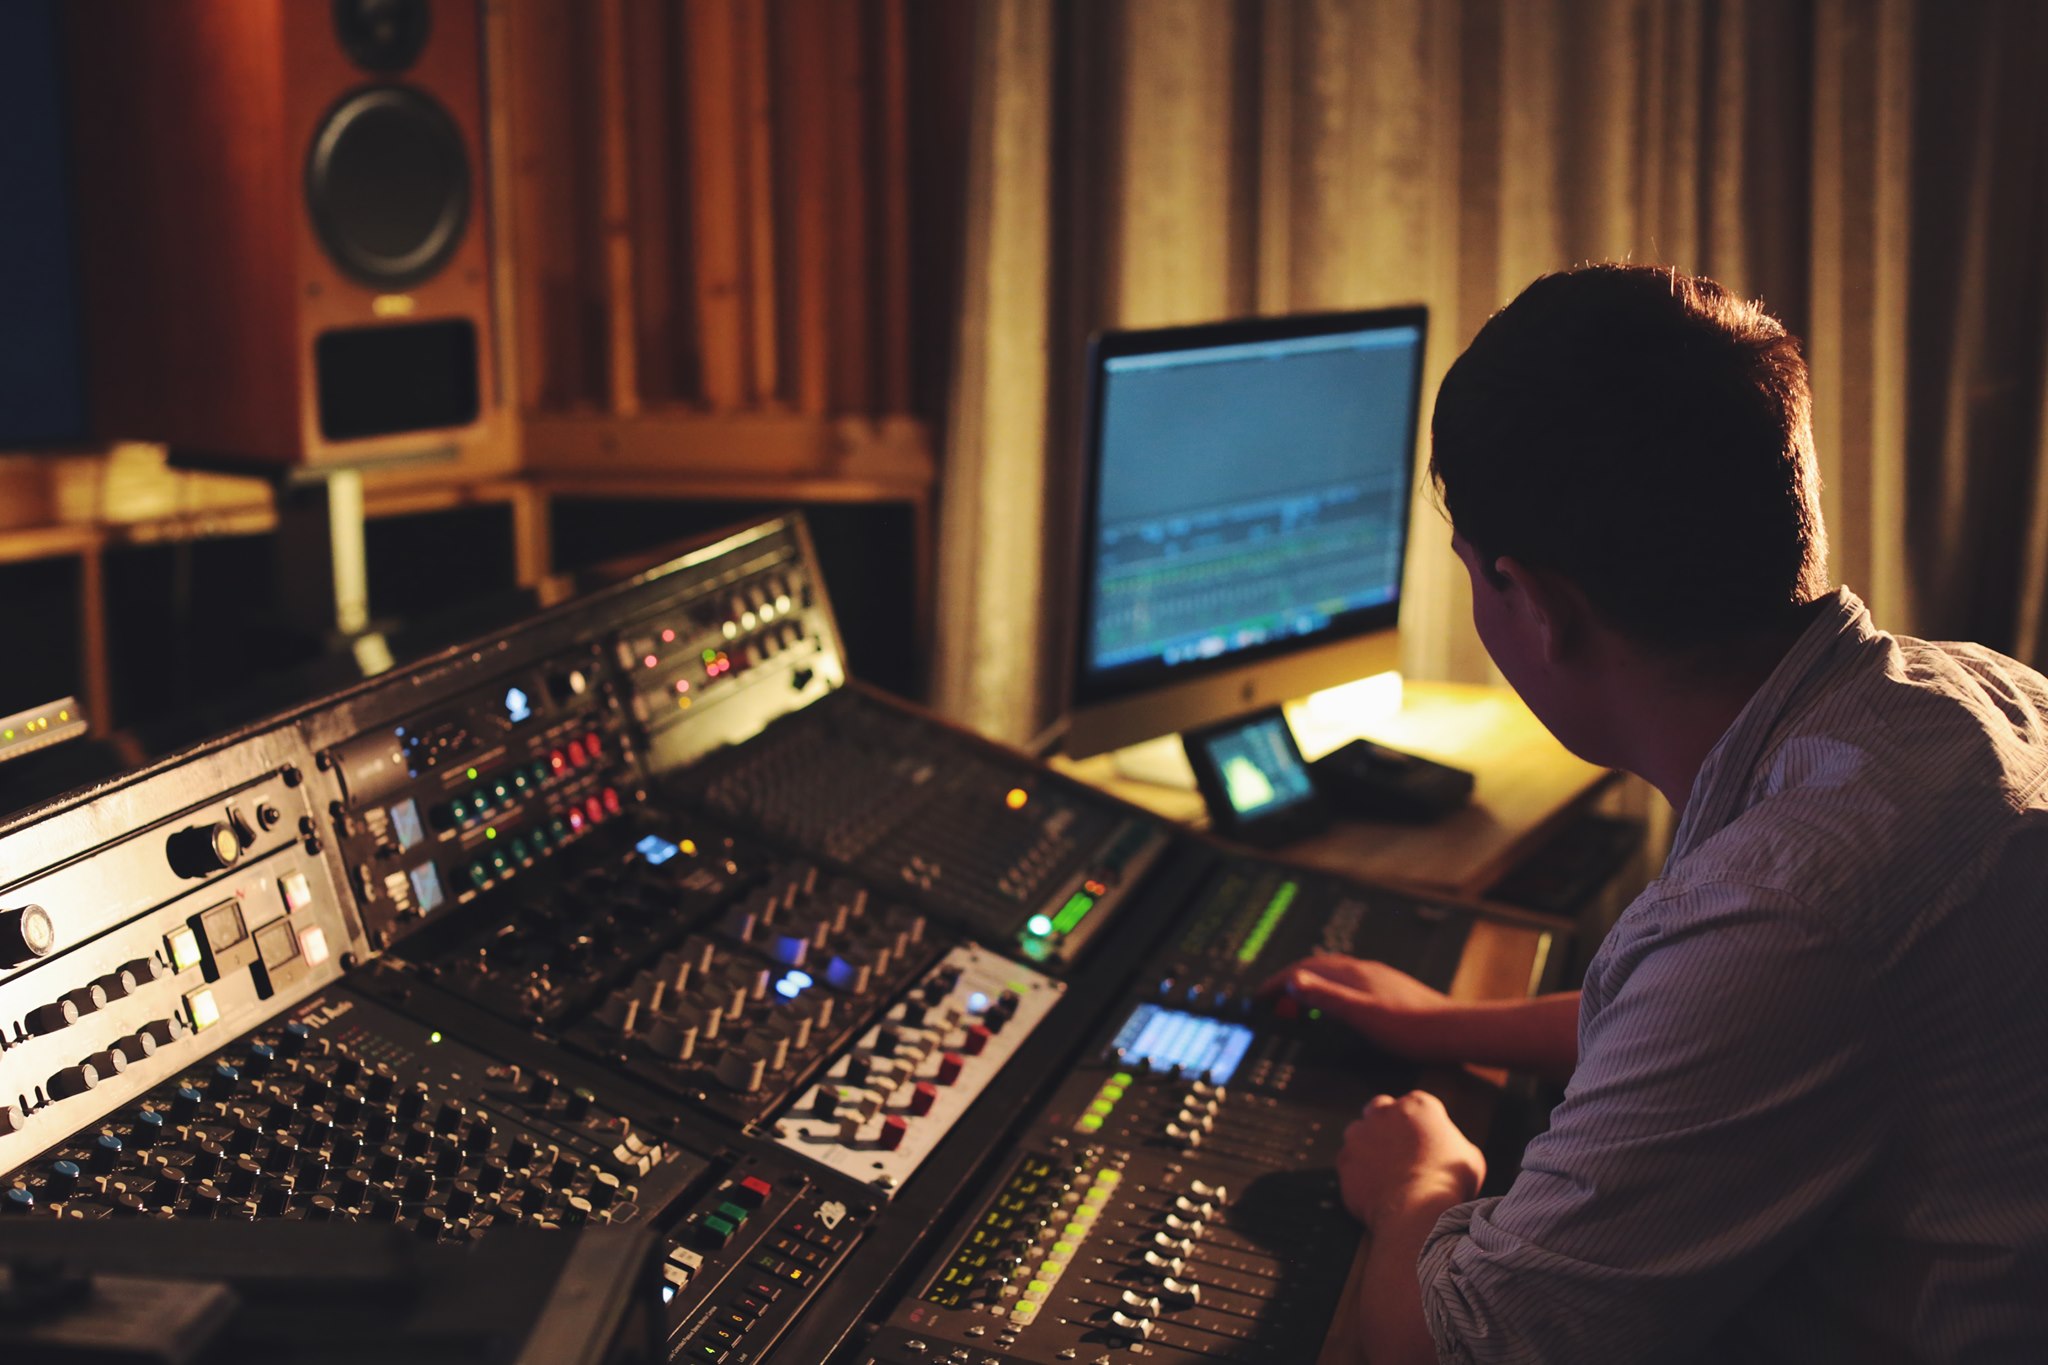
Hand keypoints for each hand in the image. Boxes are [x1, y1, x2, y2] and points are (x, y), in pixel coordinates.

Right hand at [1257, 954, 1451, 1060]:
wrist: (1452, 1032)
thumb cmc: (1410, 1028)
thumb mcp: (1361, 1014)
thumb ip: (1326, 996)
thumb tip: (1292, 981)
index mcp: (1353, 973)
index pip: (1303, 970)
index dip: (1277, 983)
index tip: (1259, 998)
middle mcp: (1363, 970)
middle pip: (1315, 968)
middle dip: (1289, 982)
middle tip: (1273, 1003)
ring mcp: (1376, 979)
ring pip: (1332, 974)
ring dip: (1309, 986)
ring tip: (1298, 1006)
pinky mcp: (1386, 990)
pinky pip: (1346, 984)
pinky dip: (1328, 992)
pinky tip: (1335, 1009)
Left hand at [1337, 1090, 1484, 1228]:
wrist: (1417, 1209)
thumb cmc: (1450, 1183)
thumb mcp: (1471, 1158)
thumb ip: (1454, 1144)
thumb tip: (1450, 1150)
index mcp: (1418, 1105)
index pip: (1416, 1104)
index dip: (1419, 1123)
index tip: (1422, 1141)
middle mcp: (1383, 1112)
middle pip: (1379, 1108)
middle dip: (1385, 1123)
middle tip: (1397, 1149)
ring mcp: (1359, 1134)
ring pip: (1358, 1133)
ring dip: (1367, 1146)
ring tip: (1383, 1172)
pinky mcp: (1344, 1160)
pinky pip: (1348, 1163)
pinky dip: (1357, 1173)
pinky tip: (1373, 1189)